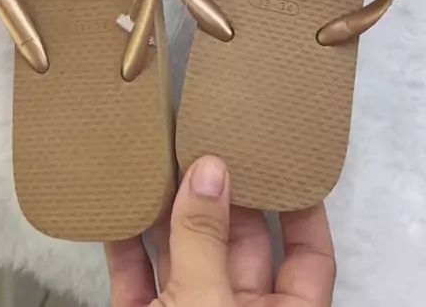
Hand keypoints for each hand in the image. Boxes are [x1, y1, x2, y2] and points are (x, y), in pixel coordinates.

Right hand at [105, 155, 335, 306]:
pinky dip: (124, 242)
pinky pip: (135, 275)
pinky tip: (118, 201)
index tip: (287, 157)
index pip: (308, 255)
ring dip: (168, 209)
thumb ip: (205, 240)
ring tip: (162, 152)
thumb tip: (209, 169)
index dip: (301, 207)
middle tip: (209, 137)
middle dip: (221, 192)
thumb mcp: (208, 304)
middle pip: (237, 242)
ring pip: (183, 254)